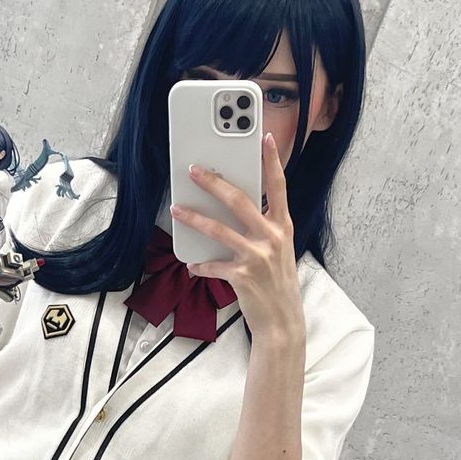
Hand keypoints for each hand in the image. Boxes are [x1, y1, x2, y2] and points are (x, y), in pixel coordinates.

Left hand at [170, 131, 306, 350]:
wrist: (282, 321)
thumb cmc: (278, 284)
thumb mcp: (279, 251)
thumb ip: (263, 228)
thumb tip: (235, 210)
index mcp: (283, 227)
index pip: (278, 186)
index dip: (272, 161)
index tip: (266, 138)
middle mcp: (272, 238)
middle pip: (239, 200)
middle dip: (214, 182)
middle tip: (194, 169)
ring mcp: (257, 256)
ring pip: (219, 229)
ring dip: (194, 218)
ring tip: (177, 209)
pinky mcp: (242, 276)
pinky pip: (213, 264)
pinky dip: (200, 264)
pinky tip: (193, 264)